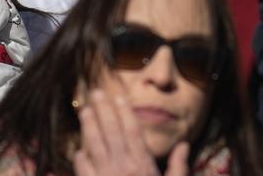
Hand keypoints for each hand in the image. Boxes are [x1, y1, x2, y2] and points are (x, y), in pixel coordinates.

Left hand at [73, 86, 188, 175]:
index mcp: (143, 166)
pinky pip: (83, 169)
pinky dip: (80, 156)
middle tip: (94, 93)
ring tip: (83, 110)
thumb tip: (183, 144)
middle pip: (111, 132)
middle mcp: (123, 168)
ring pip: (94, 145)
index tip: (119, 97)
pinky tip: (79, 148)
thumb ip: (178, 166)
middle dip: (103, 110)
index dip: (124, 113)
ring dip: (88, 126)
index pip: (132, 131)